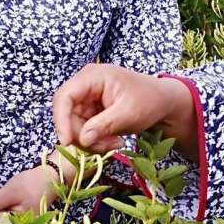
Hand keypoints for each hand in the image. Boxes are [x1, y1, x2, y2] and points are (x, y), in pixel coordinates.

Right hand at [53, 65, 197, 158]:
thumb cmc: (149, 100)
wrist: (163, 102)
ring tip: (115, 143)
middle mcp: (85, 85)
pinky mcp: (90, 111)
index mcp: (92, 76)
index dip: (61, 120)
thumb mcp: (128, 113)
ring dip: (91, 140)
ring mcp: (87, 98)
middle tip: (105, 146)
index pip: (64, 97)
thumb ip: (103, 125)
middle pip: (66, 114)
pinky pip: (83, 130)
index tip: (66, 141)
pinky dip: (95, 140)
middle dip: (82, 135)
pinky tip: (113, 140)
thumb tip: (81, 139)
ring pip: (74, 125)